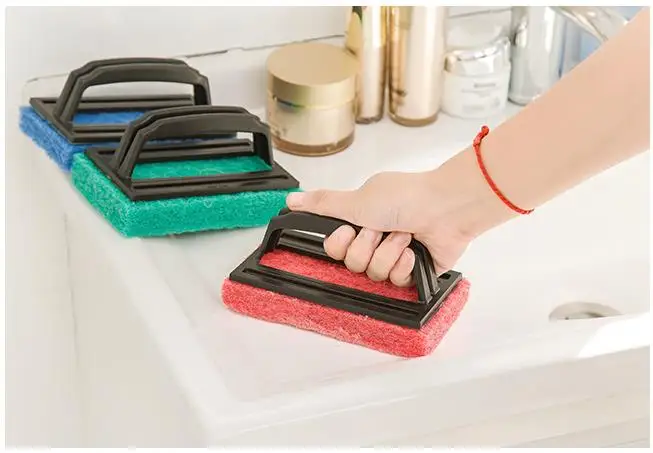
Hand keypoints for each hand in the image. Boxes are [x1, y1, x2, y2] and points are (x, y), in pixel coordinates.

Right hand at [285, 151, 503, 285]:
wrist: (446, 208)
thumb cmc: (407, 197)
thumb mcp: (357, 199)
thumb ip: (322, 204)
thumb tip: (292, 200)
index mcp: (360, 220)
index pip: (334, 248)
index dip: (340, 243)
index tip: (351, 228)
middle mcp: (375, 238)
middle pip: (352, 263)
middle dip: (367, 246)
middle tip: (381, 228)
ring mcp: (394, 255)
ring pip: (374, 273)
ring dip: (388, 252)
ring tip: (403, 235)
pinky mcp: (413, 270)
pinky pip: (396, 281)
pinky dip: (405, 264)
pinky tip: (414, 250)